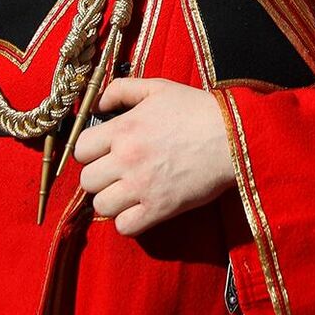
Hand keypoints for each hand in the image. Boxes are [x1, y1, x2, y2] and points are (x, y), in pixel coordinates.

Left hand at [74, 78, 235, 235]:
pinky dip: (130, 220)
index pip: (80, 149)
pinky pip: (125, 226)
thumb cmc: (198, 110)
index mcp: (124, 129)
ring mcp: (142, 186)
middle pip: (87, 180)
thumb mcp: (160, 88)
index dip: (91, 151)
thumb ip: (123, 89)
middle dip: (101, 176)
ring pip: (102, 205)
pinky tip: (142, 208)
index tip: (106, 152)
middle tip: (120, 172)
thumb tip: (98, 104)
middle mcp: (126, 159)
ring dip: (113, 200)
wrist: (235, 136)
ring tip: (130, 192)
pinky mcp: (160, 208)